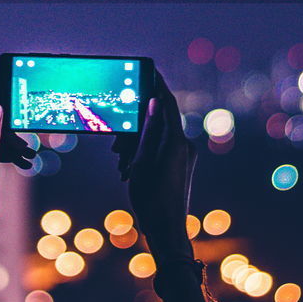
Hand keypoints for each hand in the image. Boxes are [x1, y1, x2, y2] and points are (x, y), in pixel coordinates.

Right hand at [112, 71, 196, 261]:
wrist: (167, 232)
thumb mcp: (141, 162)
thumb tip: (154, 102)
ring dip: (137, 143)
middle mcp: (184, 146)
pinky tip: (130, 168)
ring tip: (122, 162)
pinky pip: (162, 150)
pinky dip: (145, 152)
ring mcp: (184, 156)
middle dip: (136, 127)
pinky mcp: (181, 166)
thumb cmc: (152, 200)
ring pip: (158, 137)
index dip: (157, 85)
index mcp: (175, 141)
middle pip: (159, 122)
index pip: (167, 103)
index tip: (149, 70)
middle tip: (118, 144)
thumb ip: (148, 130)